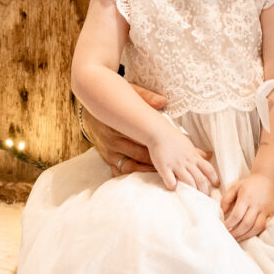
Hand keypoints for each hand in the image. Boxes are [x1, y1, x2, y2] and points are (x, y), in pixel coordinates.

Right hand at [82, 84, 212, 176]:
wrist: (90, 102)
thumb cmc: (115, 98)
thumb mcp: (129, 93)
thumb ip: (145, 97)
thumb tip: (163, 100)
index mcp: (121, 124)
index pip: (146, 137)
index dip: (166, 144)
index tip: (183, 149)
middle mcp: (114, 140)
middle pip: (141, 155)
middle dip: (163, 162)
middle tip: (181, 167)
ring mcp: (108, 152)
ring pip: (130, 167)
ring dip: (148, 172)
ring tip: (166, 176)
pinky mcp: (105, 158)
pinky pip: (118, 172)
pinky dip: (132, 176)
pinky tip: (145, 180)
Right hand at [148, 124, 219, 194]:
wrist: (160, 133)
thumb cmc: (175, 140)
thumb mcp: (190, 146)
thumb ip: (199, 153)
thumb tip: (210, 156)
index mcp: (194, 157)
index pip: (209, 169)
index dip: (214, 179)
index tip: (216, 187)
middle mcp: (188, 162)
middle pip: (200, 179)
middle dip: (205, 190)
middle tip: (206, 199)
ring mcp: (176, 165)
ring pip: (188, 180)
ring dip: (192, 191)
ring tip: (193, 199)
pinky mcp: (164, 166)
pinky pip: (170, 179)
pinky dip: (172, 185)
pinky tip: (173, 188)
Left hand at [221, 173, 273, 240]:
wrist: (267, 180)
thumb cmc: (248, 185)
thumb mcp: (234, 187)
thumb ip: (226, 200)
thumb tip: (222, 213)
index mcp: (246, 197)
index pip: (237, 215)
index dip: (229, 224)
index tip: (223, 228)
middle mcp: (257, 204)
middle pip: (246, 224)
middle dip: (236, 233)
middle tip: (229, 236)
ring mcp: (266, 210)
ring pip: (256, 228)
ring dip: (245, 236)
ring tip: (237, 238)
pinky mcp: (271, 214)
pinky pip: (264, 227)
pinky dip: (255, 233)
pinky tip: (247, 235)